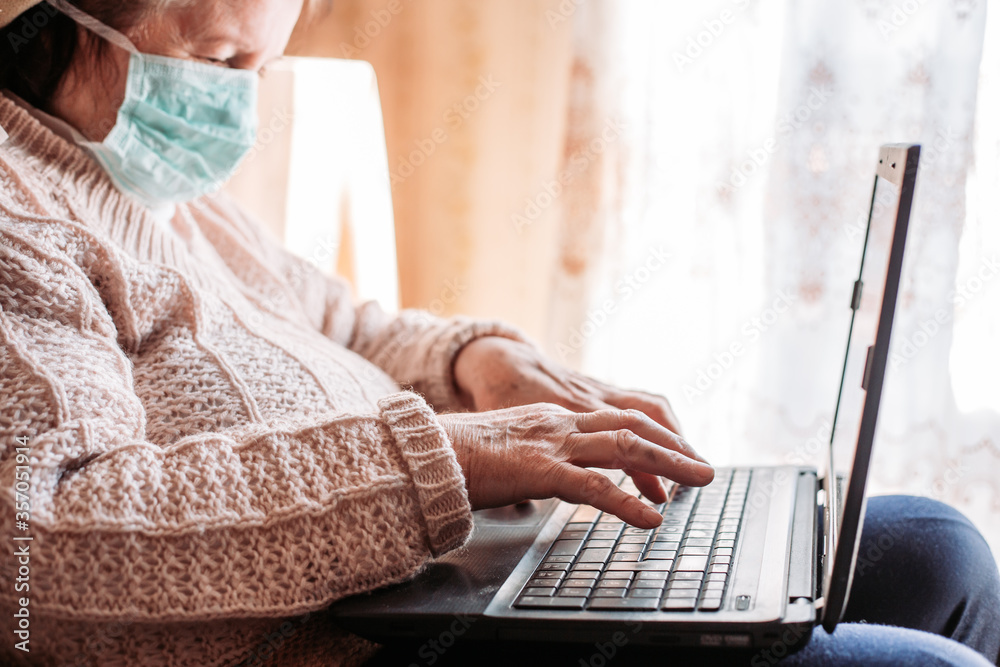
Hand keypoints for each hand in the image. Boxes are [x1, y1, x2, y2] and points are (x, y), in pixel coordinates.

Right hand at [453, 336, 688, 499]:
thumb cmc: (459, 454)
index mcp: (553, 419)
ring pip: (625, 448)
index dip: (652, 437)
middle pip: (631, 427)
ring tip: (699, 481)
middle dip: (674, 446)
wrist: (425, 449)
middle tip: (704, 466)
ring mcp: (552, 444)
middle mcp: (560, 424)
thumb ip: (532, 460)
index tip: (677, 455)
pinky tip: (651, 518)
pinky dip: (628, 503)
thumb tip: (540, 482)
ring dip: (669, 465)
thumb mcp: (508, 450)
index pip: (615, 422)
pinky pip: (594, 487)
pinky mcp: (539, 469)